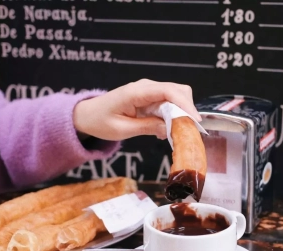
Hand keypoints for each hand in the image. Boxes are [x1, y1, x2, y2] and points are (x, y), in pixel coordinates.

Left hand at [73, 79, 200, 140]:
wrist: (87, 115)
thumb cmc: (100, 121)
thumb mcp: (122, 129)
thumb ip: (147, 127)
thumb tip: (170, 129)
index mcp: (135, 92)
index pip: (168, 91)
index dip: (185, 104)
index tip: (195, 120)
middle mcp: (144, 86)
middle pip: (178, 90)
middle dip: (186, 108)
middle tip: (187, 130)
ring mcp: (147, 89)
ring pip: (176, 95)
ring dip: (180, 112)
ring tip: (176, 131)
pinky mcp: (149, 96)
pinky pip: (167, 101)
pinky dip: (172, 113)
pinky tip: (166, 128)